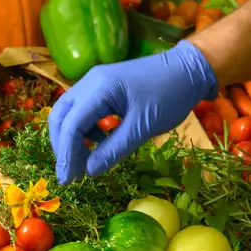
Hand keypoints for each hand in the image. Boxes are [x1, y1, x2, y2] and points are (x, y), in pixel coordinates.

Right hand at [48, 40, 216, 183]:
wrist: (189, 69)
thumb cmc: (169, 95)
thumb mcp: (144, 126)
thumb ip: (115, 149)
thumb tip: (89, 171)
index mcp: (100, 88)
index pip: (71, 125)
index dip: (67, 155)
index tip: (68, 181)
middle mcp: (92, 81)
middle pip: (61, 115)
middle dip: (62, 146)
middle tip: (71, 174)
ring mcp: (97, 81)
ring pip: (70, 112)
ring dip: (72, 137)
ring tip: (84, 162)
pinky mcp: (106, 86)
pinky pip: (84, 108)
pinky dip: (85, 128)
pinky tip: (99, 141)